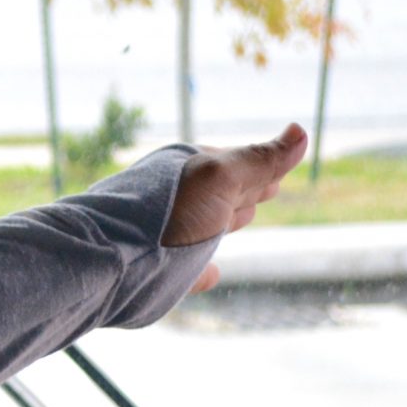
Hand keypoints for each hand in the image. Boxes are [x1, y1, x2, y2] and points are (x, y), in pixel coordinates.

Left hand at [161, 124, 307, 292]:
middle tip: (267, 187)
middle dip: (245, 190)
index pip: (238, 164)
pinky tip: (212, 274)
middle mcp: (178, 200)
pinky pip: (189, 271)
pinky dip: (203, 271)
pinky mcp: (161, 276)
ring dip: (221, 222)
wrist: (106, 262)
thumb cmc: (165, 214)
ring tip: (235, 219)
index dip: (261, 167)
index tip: (278, 170)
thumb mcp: (220, 178)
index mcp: (189, 169)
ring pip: (205, 226)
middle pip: (223, 194)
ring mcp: (168, 238)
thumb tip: (301, 130)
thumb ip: (258, 159)